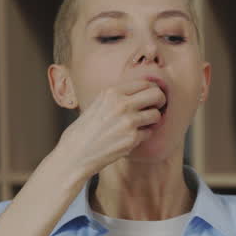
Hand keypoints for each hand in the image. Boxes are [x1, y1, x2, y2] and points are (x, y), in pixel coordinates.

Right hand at [50, 80, 166, 178]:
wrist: (76, 152)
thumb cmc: (86, 129)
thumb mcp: (98, 103)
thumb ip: (118, 96)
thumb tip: (143, 92)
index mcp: (112, 92)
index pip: (145, 83)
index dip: (152, 90)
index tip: (151, 97)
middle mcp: (121, 104)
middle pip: (157, 95)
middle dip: (160, 102)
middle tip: (156, 108)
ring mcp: (128, 121)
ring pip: (157, 115)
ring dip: (153, 121)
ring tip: (142, 124)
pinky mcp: (132, 139)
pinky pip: (149, 133)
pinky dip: (143, 135)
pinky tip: (131, 137)